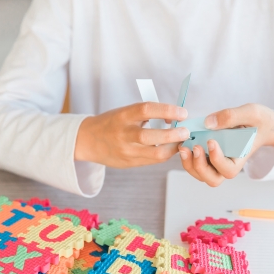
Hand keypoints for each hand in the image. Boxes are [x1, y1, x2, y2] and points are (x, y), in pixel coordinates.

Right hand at [75, 102, 189, 167]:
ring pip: (155, 154)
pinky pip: (153, 161)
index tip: (183, 112)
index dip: (167, 110)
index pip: (146, 110)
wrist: (89, 140)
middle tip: (185, 131)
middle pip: (150, 136)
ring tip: (181, 140)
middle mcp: (123, 134)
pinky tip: (171, 147)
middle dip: (172, 134)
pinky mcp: (129, 163)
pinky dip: (165, 154)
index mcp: (122, 115)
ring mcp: (126, 151)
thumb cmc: (112, 122)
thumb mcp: (125, 112)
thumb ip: (147, 114)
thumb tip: (175, 117)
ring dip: (173, 148)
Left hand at [178, 103, 273, 186]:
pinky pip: (196, 164)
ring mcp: (218, 162)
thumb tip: (207, 123)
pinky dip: (188, 157)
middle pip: (213, 179)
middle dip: (200, 167)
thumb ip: (231, 116)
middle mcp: (228, 164)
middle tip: (194, 148)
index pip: (228, 170)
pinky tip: (184, 143)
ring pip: (201, 174)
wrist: (262, 124)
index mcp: (241, 158)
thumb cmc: (259, 121)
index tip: (211, 141)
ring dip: (190, 164)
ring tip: (184, 147)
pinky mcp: (209, 156)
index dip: (217, 159)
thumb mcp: (251, 113)